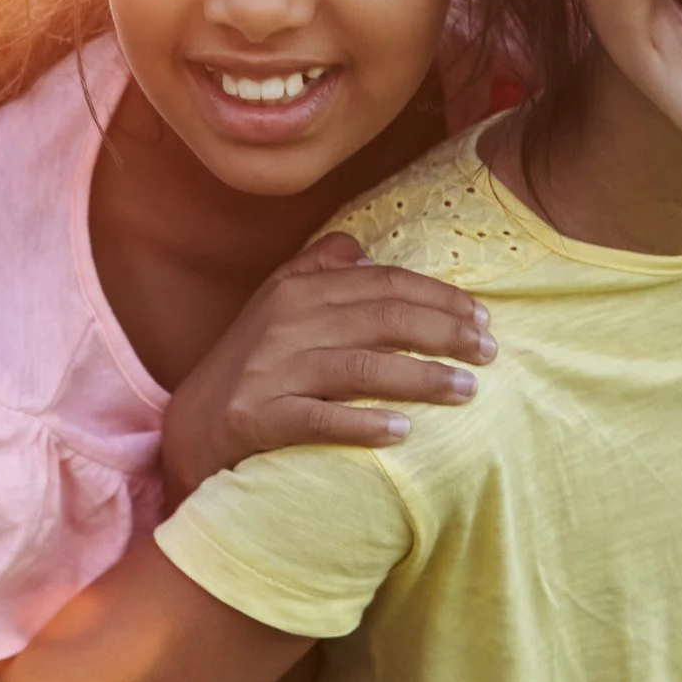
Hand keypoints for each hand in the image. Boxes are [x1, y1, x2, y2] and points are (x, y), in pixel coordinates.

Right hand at [158, 232, 492, 499]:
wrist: (191, 427)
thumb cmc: (250, 363)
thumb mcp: (275, 304)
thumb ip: (317, 269)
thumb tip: (362, 249)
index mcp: (297, 291)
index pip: (382, 283)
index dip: (438, 296)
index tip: (481, 316)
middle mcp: (286, 324)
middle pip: (382, 320)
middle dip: (445, 332)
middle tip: (489, 351)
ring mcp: (271, 372)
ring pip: (361, 368)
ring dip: (422, 378)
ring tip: (467, 390)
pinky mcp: (259, 418)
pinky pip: (320, 419)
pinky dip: (363, 425)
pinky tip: (402, 432)